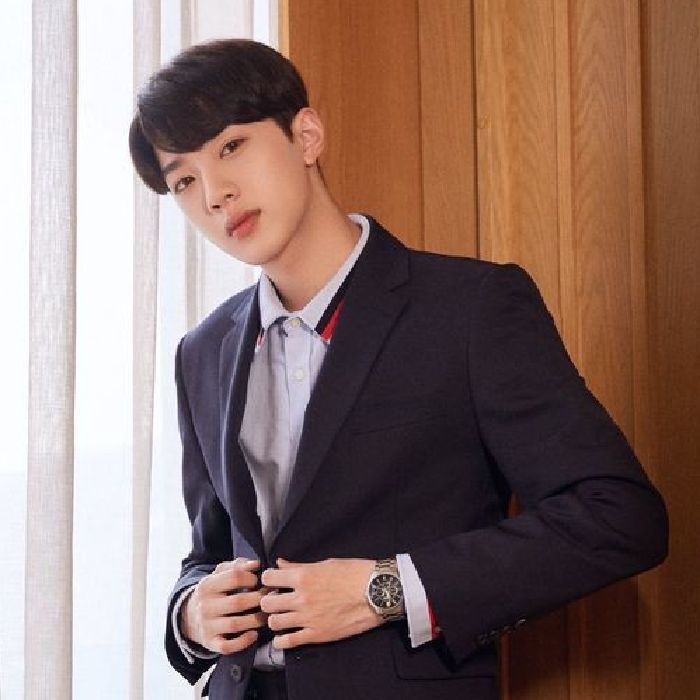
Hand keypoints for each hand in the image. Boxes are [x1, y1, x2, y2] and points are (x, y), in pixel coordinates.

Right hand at [181, 558, 266, 654]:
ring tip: (265, 615)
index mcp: (208, 585)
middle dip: (258, 600)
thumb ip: (237, 566)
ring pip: (235, 624)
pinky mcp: (210, 643)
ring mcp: (207, 626)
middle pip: (238, 602)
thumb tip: (256, 564)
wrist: (189, 617)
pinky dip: (243, 641)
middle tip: (269, 598)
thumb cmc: (213, 592)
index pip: (234, 577)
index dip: (251, 578)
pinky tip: (254, 634)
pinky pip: (228, 646)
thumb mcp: (219, 575)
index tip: (259, 582)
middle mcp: (205, 606)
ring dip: (255, 620)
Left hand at [260, 558, 379, 649]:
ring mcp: (308, 618)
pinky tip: (285, 636)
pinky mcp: (317, 634)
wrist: (375, 592)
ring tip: (283, 616)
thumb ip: (299, 566)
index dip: (268, 579)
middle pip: (266, 603)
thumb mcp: (325, 563)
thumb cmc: (353, 573)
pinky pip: (289, 642)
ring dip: (275, 619)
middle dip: (268, 600)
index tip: (273, 582)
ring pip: (274, 623)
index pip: (269, 578)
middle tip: (276, 600)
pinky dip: (282, 641)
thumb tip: (280, 563)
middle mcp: (302, 598)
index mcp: (303, 576)